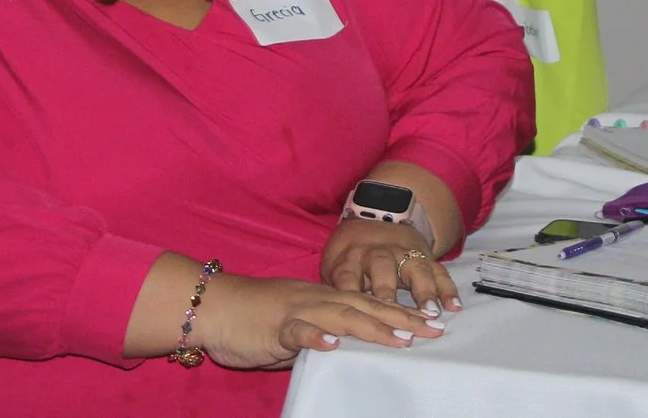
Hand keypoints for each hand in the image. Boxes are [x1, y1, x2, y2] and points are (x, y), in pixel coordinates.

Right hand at [190, 272, 441, 368]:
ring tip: (401, 339)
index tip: (431, 323)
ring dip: (372, 328)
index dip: (401, 313)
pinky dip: (316, 336)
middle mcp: (316, 299)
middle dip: (402, 319)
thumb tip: (345, 348)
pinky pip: (297, 331)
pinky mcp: (275, 327)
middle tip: (434, 330)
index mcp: (322, 299)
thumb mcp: (295, 326)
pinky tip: (333, 345)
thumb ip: (321, 333)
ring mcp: (297, 311)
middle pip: (366, 307)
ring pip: (340, 316)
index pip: (369, 305)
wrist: (213, 306)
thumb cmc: (253, 319)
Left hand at [322, 216, 459, 315]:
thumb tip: (327, 324)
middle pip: (382, 269)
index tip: (353, 315)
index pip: (347, 276)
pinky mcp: (425, 256)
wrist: (376, 216)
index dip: (350, 293)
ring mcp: (403, 254)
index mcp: (350, 257)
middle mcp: (377, 254)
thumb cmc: (351, 255)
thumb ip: (334, 291)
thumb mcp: (335, 265)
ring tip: (431, 312)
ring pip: (414, 269)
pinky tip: (454, 306)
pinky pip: (438, 271)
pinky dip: (447, 288)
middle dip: (388, 291)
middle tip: (394, 314)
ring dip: (423, 290)